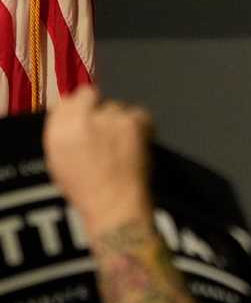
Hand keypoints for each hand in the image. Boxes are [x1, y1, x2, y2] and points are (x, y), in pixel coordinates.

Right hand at [43, 87, 153, 239]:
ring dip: (118, 120)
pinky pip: (137, 113)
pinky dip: (138, 124)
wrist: (115, 204)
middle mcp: (83, 120)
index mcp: (59, 132)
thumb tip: (72, 110)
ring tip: (119, 146)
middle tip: (104, 136)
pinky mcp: (135, 120)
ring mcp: (111, 118)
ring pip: (116, 107)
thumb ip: (63, 132)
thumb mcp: (59, 162)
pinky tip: (134, 143)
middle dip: (98, 114)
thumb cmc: (86, 189)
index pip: (68, 100)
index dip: (78, 107)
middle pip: (92, 98)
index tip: (85, 114)